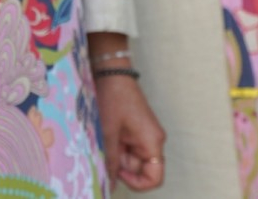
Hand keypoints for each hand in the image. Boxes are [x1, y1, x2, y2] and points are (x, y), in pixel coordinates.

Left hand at [92, 69, 165, 190]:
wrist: (111, 72)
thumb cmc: (113, 98)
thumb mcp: (108, 132)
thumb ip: (110, 161)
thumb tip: (108, 185)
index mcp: (152, 141)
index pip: (155, 178)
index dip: (137, 184)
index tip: (117, 175)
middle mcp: (152, 141)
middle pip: (140, 169)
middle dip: (120, 166)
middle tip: (104, 152)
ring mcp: (144, 135)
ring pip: (130, 159)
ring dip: (115, 155)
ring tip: (102, 139)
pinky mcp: (135, 130)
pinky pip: (126, 148)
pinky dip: (115, 147)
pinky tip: (104, 136)